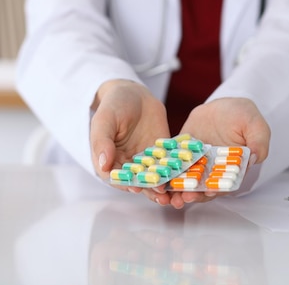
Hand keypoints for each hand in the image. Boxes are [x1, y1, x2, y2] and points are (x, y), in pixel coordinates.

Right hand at [90, 79, 170, 204]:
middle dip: (149, 190)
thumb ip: (102, 142)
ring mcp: (146, 160)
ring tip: (174, 194)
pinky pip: (169, 164)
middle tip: (160, 195)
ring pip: (154, 177)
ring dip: (164, 186)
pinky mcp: (161, 153)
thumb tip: (104, 165)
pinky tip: (185, 176)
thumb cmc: (113, 106)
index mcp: (110, 160)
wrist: (134, 93)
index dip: (126, 183)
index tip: (136, 187)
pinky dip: (176, 171)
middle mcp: (128, 164)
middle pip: (138, 181)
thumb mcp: (104, 120)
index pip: (117, 177)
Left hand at [168, 97, 270, 208]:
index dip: (217, 190)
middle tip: (185, 197)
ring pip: (186, 180)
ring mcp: (197, 162)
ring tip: (169, 194)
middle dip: (193, 194)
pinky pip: (174, 163)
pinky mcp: (183, 153)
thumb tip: (253, 158)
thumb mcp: (256, 125)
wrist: (225, 106)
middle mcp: (213, 169)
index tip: (209, 192)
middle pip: (202, 187)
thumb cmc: (243, 116)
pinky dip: (166, 171)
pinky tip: (158, 176)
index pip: (224, 184)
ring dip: (178, 189)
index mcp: (232, 169)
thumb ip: (259, 142)